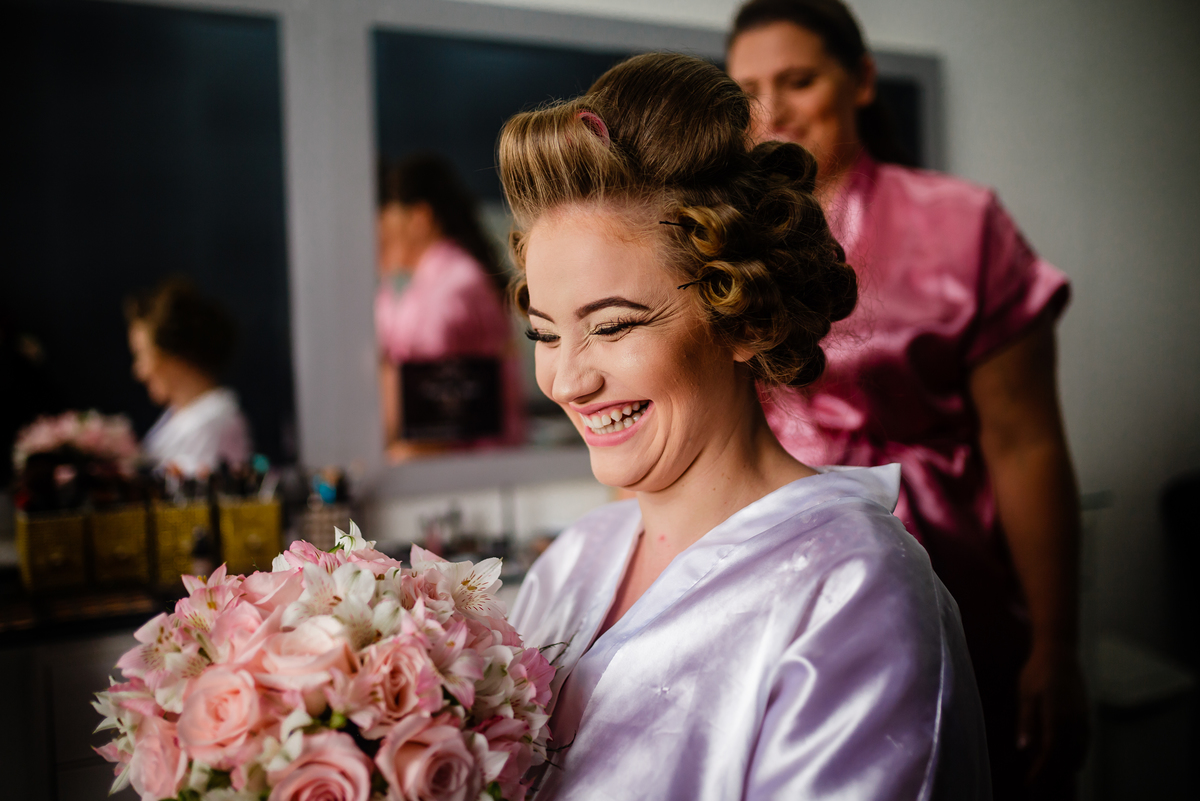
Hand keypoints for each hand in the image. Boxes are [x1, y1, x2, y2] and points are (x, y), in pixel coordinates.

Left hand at [1017, 641, 1089, 784]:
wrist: (1060, 653)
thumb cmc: (1037, 672)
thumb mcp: (1026, 694)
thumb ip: (1027, 722)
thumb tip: (1024, 748)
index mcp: (1057, 717)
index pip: (1050, 754)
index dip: (1041, 773)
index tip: (1031, 787)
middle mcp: (1074, 723)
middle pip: (1066, 760)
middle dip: (1055, 782)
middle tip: (1041, 797)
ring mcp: (1083, 722)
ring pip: (1077, 756)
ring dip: (1067, 776)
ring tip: (1057, 793)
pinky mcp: (1085, 720)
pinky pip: (1082, 747)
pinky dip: (1074, 762)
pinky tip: (1068, 770)